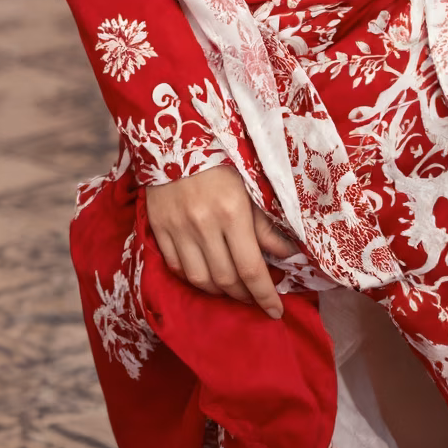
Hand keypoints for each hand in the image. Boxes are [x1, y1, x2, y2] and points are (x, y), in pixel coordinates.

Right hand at [145, 163, 298, 316]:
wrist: (176, 136)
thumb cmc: (221, 159)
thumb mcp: (250, 187)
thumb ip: (265, 225)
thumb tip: (288, 255)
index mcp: (232, 213)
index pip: (251, 269)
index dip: (265, 295)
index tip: (275, 311)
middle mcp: (204, 225)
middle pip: (226, 280)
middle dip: (244, 296)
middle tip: (255, 297)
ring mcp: (178, 229)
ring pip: (200, 280)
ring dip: (219, 292)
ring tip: (232, 290)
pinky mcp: (159, 229)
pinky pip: (176, 268)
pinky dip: (193, 279)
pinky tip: (205, 275)